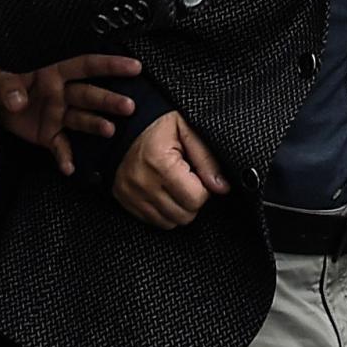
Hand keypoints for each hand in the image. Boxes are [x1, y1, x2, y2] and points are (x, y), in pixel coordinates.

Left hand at [0, 53, 141, 176]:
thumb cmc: (3, 77)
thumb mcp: (2, 72)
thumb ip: (10, 84)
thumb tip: (18, 100)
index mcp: (56, 71)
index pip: (87, 65)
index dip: (110, 65)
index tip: (133, 67)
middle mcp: (63, 93)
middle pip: (90, 95)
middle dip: (109, 101)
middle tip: (128, 106)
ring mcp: (59, 114)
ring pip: (82, 119)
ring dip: (96, 125)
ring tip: (109, 130)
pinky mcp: (50, 134)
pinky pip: (60, 146)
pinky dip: (65, 157)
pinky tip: (70, 167)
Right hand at [111, 109, 228, 228]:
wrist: (124, 124)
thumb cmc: (157, 124)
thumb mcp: (187, 129)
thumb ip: (207, 158)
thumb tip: (222, 187)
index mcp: (160, 163)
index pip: (195, 199)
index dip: (204, 187)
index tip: (198, 174)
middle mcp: (142, 182)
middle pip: (184, 215)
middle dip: (192, 199)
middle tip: (188, 179)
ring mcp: (131, 194)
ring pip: (170, 222)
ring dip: (178, 207)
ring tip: (175, 185)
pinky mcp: (125, 200)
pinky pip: (153, 221)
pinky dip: (163, 210)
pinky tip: (163, 191)